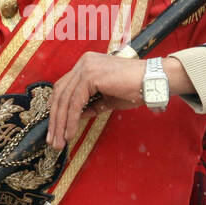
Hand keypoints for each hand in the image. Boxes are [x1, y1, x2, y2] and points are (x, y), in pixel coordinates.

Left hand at [46, 53, 189, 147]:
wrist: (153, 81)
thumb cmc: (134, 88)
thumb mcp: (107, 99)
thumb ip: (91, 105)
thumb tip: (76, 116)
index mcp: (87, 64)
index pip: (64, 87)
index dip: (56, 107)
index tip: (54, 126)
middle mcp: (84, 63)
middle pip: (60, 93)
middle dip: (54, 119)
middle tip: (52, 140)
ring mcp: (86, 67)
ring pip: (65, 99)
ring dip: (60, 123)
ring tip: (59, 141)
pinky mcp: (90, 76)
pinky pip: (75, 103)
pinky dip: (70, 120)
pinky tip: (70, 133)